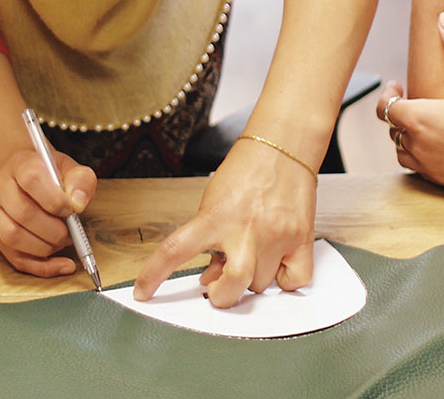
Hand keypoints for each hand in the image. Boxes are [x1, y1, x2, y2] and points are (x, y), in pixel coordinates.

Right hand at [0, 147, 96, 277]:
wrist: (24, 176)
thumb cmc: (49, 174)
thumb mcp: (69, 168)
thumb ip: (80, 180)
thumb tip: (78, 204)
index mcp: (19, 165)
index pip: (31, 179)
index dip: (54, 199)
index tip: (71, 210)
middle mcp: (0, 187)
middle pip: (22, 213)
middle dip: (53, 229)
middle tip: (70, 232)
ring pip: (13, 237)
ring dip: (45, 247)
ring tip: (62, 241)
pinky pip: (16, 259)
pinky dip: (42, 267)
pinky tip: (62, 265)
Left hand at [131, 134, 316, 307]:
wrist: (283, 146)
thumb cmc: (246, 169)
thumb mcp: (213, 200)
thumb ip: (209, 239)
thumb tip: (212, 276)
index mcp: (215, 217)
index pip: (174, 251)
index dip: (153, 275)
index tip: (143, 292)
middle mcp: (245, 230)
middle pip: (231, 287)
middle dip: (221, 296)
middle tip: (218, 286)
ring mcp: (276, 237)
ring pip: (260, 286)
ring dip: (250, 279)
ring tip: (250, 254)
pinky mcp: (301, 240)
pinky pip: (294, 281)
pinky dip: (283, 280)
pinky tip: (275, 262)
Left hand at [385, 12, 443, 200]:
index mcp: (420, 118)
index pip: (385, 108)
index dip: (387, 95)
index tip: (396, 87)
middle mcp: (419, 145)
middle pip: (393, 131)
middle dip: (400, 116)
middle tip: (414, 103)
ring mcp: (431, 168)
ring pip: (403, 154)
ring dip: (408, 139)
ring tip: (424, 126)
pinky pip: (422, 171)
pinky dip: (424, 158)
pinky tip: (443, 147)